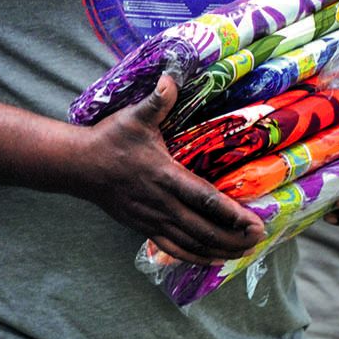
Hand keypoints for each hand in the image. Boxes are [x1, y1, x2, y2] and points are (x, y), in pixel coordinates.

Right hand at [81, 76, 262, 264]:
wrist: (79, 166)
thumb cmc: (110, 140)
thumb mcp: (134, 116)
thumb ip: (156, 101)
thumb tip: (169, 79)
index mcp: (165, 175)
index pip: (204, 198)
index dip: (231, 213)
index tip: (253, 221)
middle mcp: (162, 203)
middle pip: (204, 228)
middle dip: (234, 236)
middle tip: (259, 237)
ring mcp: (152, 219)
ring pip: (191, 243)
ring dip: (220, 249)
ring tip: (245, 250)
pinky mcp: (144, 227)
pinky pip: (174, 249)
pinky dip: (196, 257)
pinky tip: (213, 259)